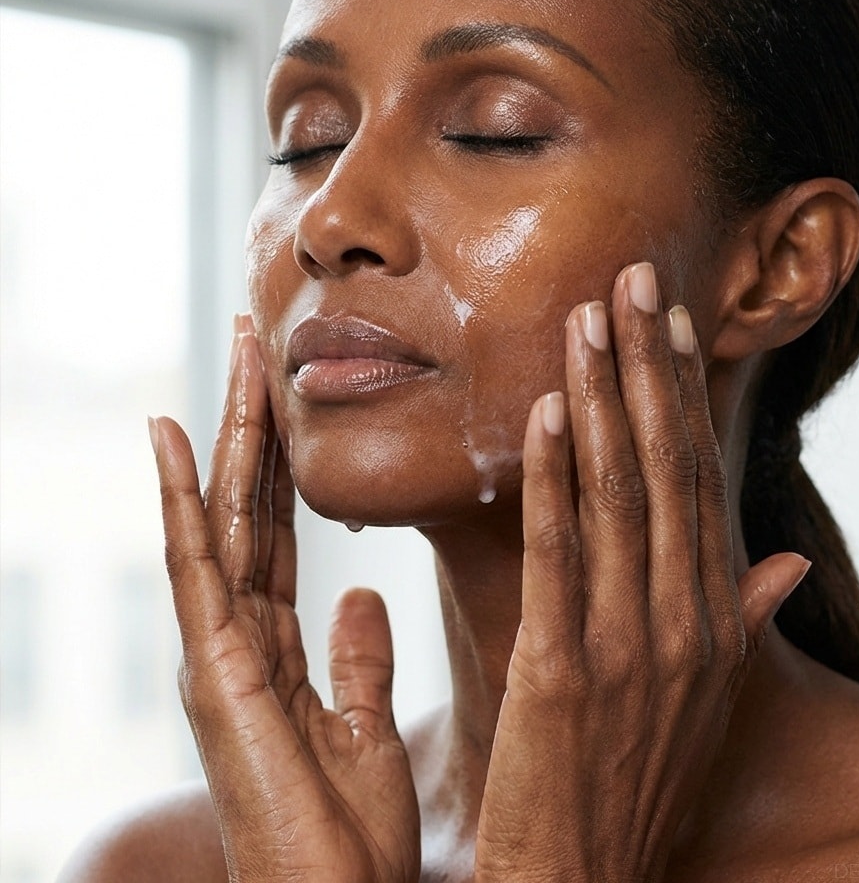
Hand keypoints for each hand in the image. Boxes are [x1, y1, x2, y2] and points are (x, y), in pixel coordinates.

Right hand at [151, 316, 419, 882]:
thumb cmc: (352, 843)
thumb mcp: (367, 729)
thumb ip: (358, 660)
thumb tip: (357, 598)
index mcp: (277, 647)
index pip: (280, 529)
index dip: (284, 461)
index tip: (291, 393)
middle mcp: (241, 638)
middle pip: (251, 508)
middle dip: (256, 424)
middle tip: (260, 341)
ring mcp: (221, 653)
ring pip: (226, 518)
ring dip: (229, 435)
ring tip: (236, 358)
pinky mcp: (216, 673)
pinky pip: (199, 568)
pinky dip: (185, 500)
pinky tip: (175, 437)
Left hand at [474, 263, 809, 881]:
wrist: (583, 880)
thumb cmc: (637, 776)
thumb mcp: (708, 695)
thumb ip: (745, 617)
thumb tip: (790, 560)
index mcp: (712, 616)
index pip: (698, 477)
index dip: (682, 393)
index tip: (666, 320)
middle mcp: (683, 618)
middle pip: (665, 465)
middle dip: (646, 367)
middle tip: (631, 279)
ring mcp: (629, 643)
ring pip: (617, 494)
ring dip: (598, 399)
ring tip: (586, 318)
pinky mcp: (564, 670)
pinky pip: (558, 555)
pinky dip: (550, 479)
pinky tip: (539, 415)